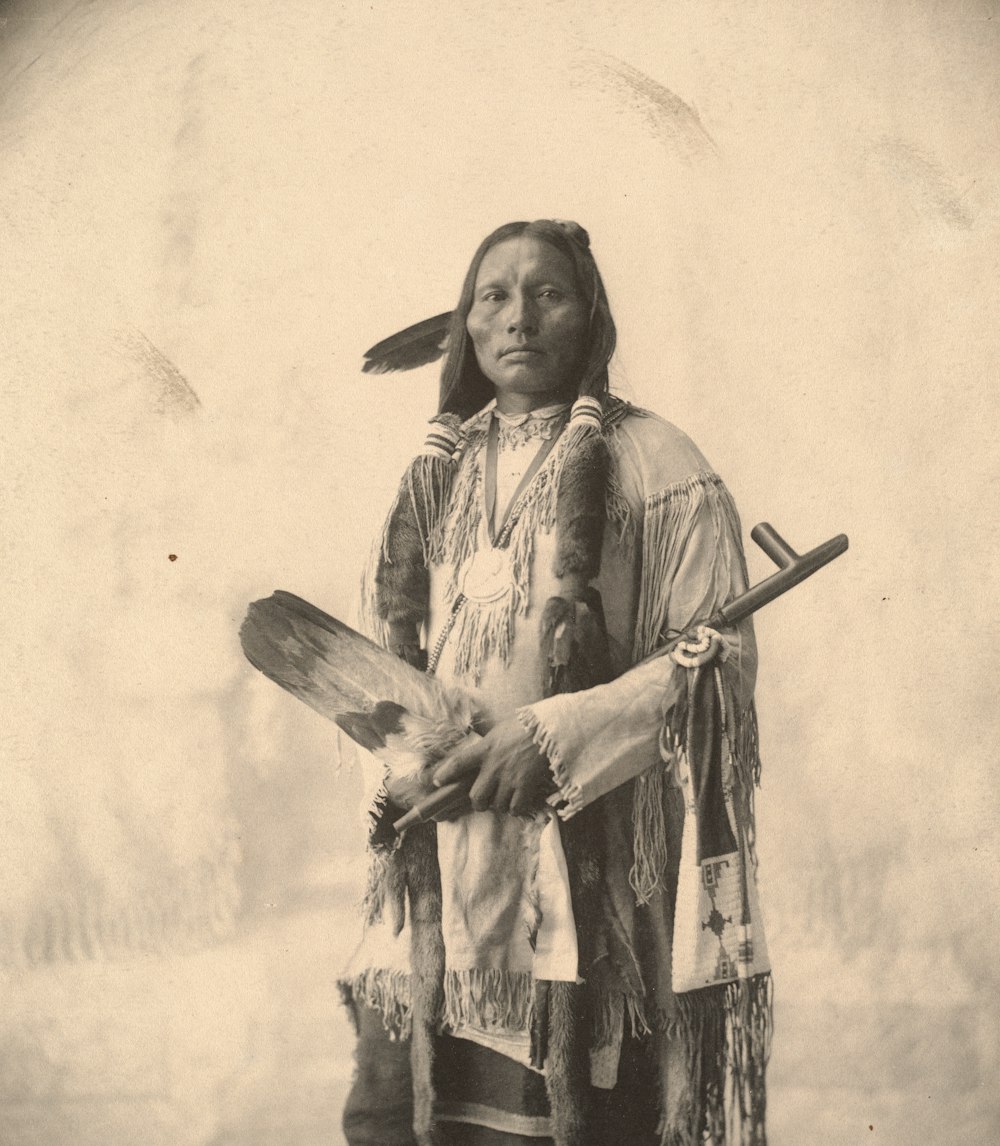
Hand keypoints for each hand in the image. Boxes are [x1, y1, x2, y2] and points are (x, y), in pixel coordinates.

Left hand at [432, 717, 554, 815]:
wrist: (550, 730)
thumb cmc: (525, 725)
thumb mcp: (499, 729)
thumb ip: (487, 742)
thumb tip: (477, 749)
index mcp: (486, 748)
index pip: (459, 763)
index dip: (446, 774)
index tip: (438, 781)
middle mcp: (494, 766)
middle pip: (477, 797)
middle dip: (479, 802)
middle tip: (483, 799)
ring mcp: (510, 778)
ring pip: (497, 805)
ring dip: (499, 805)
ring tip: (504, 797)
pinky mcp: (526, 786)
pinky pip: (515, 808)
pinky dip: (515, 808)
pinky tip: (518, 801)